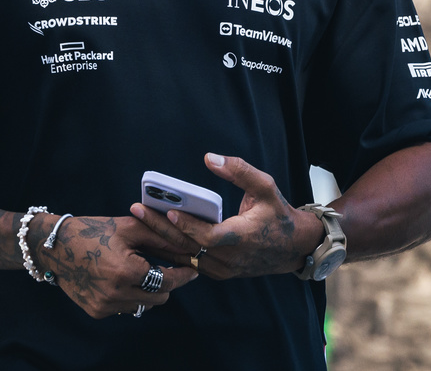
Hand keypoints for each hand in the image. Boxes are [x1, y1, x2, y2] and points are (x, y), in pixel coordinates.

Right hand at [31, 215, 198, 318]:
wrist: (56, 246)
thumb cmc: (96, 231)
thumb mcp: (131, 228)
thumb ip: (162, 238)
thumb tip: (190, 247)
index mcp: (126, 272)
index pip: (167, 281)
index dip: (184, 275)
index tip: (193, 270)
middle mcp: (115, 294)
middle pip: (159, 297)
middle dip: (168, 283)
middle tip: (168, 267)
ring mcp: (104, 305)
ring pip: (144, 305)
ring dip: (149, 290)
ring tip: (142, 270)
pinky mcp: (96, 311)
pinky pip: (126, 308)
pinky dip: (131, 296)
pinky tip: (123, 278)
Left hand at [130, 153, 324, 280]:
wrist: (293, 247)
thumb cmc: (278, 214)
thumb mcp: (265, 187)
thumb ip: (239, 171)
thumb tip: (209, 158)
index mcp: (242, 237)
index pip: (209, 236)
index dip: (189, 226)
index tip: (170, 212)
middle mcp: (230, 258)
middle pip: (188, 246)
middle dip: (160, 228)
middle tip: (138, 210)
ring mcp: (222, 269)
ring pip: (185, 256)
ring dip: (161, 239)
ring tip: (139, 221)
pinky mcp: (218, 273)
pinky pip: (190, 262)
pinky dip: (172, 249)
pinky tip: (154, 235)